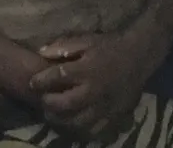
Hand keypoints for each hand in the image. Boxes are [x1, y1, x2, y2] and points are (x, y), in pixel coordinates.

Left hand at [30, 32, 152, 139]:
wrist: (139, 56)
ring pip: (78, 122)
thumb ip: (63, 47)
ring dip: (62, 121)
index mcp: (86, 70)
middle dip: (49, 104)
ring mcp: (105, 106)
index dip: (41, 81)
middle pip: (65, 105)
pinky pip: (95, 131)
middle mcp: (94, 91)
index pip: (57, 78)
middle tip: (43, 101)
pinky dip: (81, 131)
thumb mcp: (86, 40)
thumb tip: (40, 53)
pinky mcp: (114, 116)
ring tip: (54, 116)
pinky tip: (74, 125)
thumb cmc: (110, 46)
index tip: (33, 83)